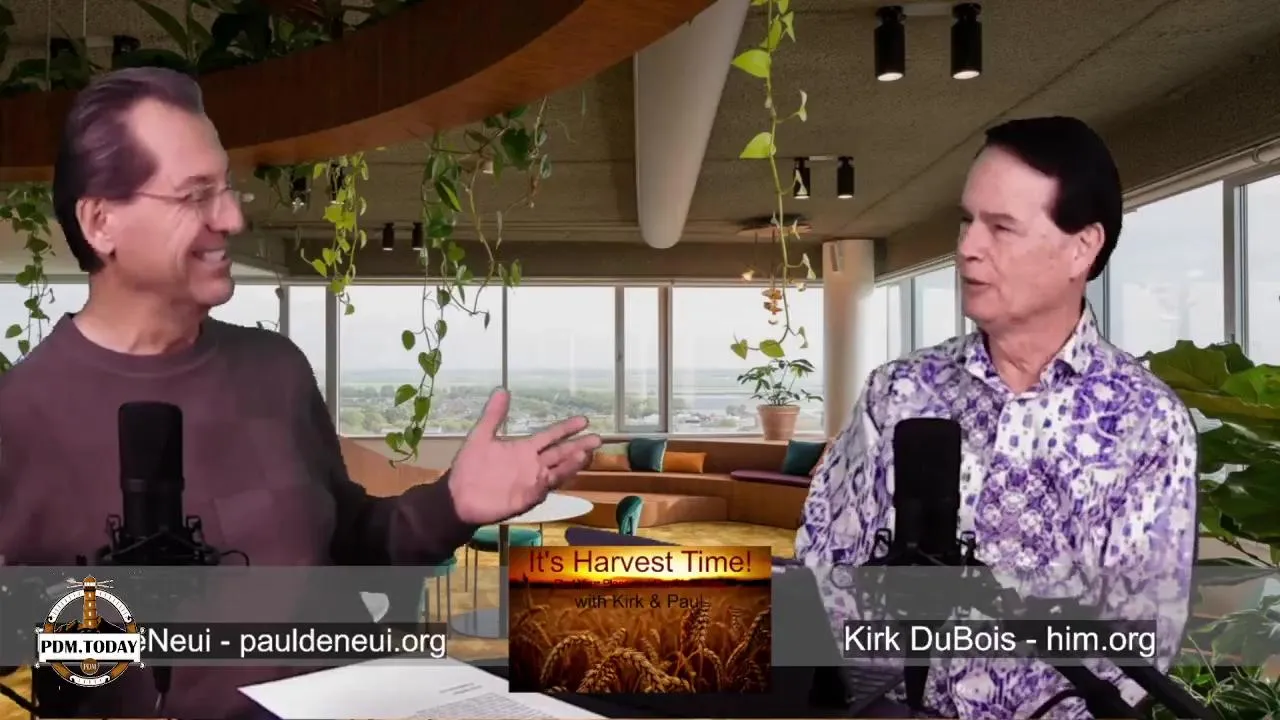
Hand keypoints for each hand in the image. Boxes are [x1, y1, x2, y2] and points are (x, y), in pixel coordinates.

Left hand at [448, 388, 601, 524]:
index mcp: (525, 449)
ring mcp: (531, 482)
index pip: (551, 436)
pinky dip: (550, 482)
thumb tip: (502, 389)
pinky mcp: (526, 498)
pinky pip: (541, 489)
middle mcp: (533, 465)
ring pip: (557, 472)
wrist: (458, 496)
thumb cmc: (470, 468)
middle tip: (597, 439)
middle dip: (579, 446)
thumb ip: (493, 416)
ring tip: (584, 455)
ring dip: (571, 464)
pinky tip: (557, 475)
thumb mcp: (480, 436)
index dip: (567, 429)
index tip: (584, 420)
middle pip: (561, 454)